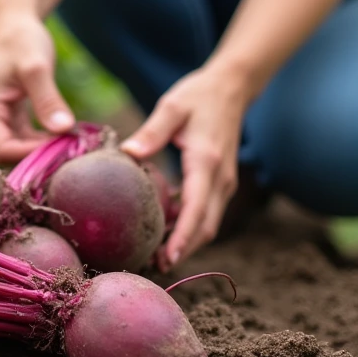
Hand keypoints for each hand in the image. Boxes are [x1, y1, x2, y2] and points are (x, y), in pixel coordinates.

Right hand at [0, 8, 74, 161]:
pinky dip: (44, 139)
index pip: (2, 150)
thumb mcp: (36, 67)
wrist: (15, 21)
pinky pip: (25, 137)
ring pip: (18, 148)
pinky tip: (66, 135)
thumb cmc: (22, 39)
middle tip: (73, 152)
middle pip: (9, 153)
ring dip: (44, 149)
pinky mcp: (9, 115)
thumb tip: (63, 130)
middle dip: (40, 156)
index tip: (63, 150)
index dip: (31, 156)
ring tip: (73, 145)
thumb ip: (47, 98)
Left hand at [119, 63, 250, 266]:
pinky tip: (165, 234)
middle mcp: (221, 179)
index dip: (183, 238)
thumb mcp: (172, 107)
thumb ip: (151, 131)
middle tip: (152, 268)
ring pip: (208, 224)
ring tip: (155, 259)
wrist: (231, 88)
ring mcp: (224, 183)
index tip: (167, 258)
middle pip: (205, 227)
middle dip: (183, 251)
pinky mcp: (220, 183)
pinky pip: (207, 214)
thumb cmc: (198, 96)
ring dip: (187, 244)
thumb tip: (126, 154)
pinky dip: (189, 229)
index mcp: (207, 162)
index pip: (197, 209)